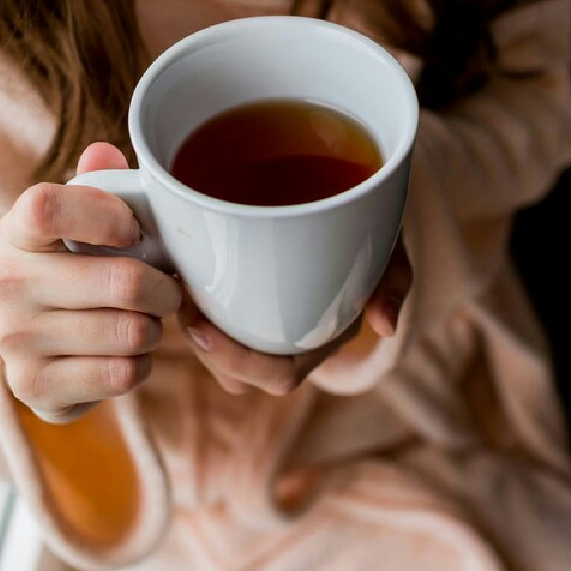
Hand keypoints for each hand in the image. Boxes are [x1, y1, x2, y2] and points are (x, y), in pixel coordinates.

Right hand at [0, 143, 181, 421]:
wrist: (34, 348)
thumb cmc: (74, 269)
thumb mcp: (82, 224)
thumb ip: (98, 184)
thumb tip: (103, 153)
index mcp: (15, 232)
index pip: (47, 206)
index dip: (106, 215)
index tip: (134, 231)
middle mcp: (3, 283)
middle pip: (123, 280)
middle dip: (165, 288)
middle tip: (168, 290)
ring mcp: (13, 340)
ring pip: (131, 332)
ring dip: (153, 330)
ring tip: (143, 322)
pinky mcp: (33, 387)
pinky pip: (122, 375)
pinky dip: (139, 366)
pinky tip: (125, 355)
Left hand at [177, 243, 411, 394]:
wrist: (351, 194)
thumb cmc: (371, 228)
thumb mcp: (389, 249)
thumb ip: (394, 283)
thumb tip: (385, 326)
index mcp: (322, 339)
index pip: (280, 376)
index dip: (240, 364)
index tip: (204, 329)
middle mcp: (290, 338)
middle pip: (239, 374)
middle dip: (205, 350)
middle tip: (183, 304)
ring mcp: (264, 320)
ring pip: (218, 349)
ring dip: (193, 327)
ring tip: (177, 286)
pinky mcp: (240, 295)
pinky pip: (210, 314)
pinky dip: (192, 301)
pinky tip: (178, 268)